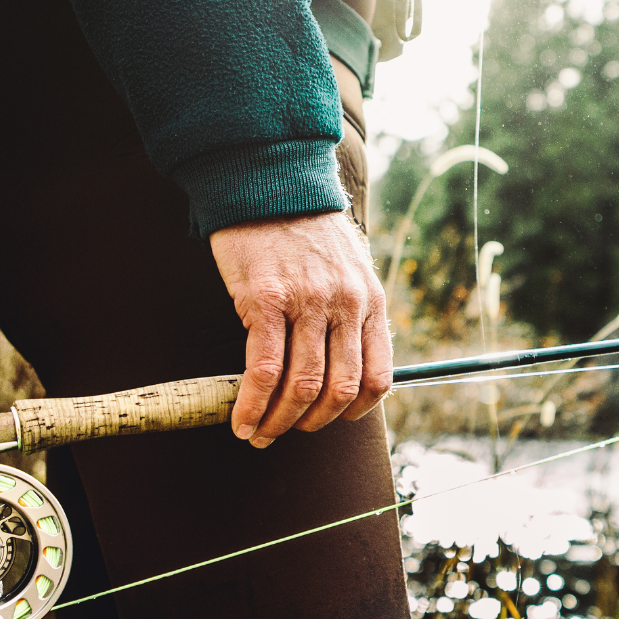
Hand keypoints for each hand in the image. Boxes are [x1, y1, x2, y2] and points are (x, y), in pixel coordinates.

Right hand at [210, 211, 390, 446]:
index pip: (379, 377)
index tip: (332, 420)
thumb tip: (341, 366)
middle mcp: (345, 305)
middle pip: (340, 390)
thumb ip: (350, 313)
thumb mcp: (347, 269)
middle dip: (313, 423)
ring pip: (302, 386)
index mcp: (369, 302)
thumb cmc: (304, 232)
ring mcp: (308, 303)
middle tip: (288, 430)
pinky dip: (251, 404)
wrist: (269, 184)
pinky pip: (264, 370)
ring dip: (279, 422)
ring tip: (259, 433)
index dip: (355, 411)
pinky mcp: (266, 300)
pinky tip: (240, 420)